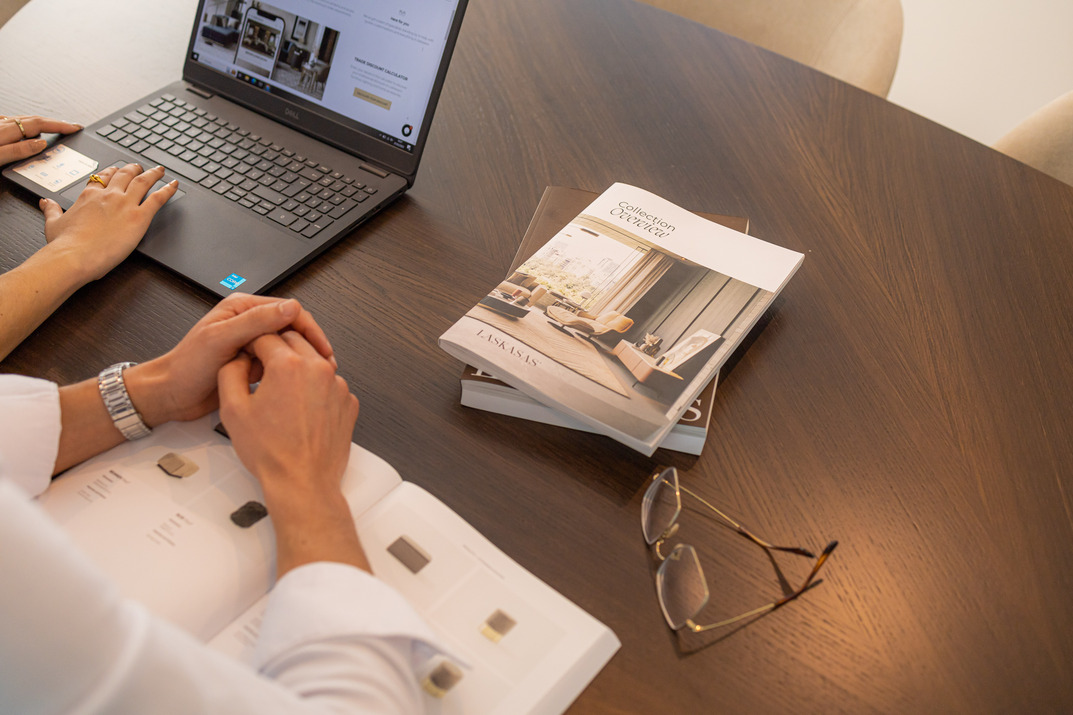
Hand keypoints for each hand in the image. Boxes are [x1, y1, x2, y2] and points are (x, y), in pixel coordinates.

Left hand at [0, 114, 80, 164]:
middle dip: (56, 123)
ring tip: (56, 127)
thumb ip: (18, 150)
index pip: (39, 125)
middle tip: (72, 127)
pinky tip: (28, 129)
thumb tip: (41, 143)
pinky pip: (15, 123)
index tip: (75, 128)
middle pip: (34, 120)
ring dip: (43, 123)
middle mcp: (2, 125)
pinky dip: (28, 124)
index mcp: (5, 131)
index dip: (59, 126)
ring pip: (25, 120)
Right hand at [39, 164, 177, 282]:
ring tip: (160, 170)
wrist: (74, 256)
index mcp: (89, 195)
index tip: (117, 171)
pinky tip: (174, 185)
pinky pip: (158, 198)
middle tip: (140, 167)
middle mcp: (108, 195)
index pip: (103, 178)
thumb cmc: (64, 244)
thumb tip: (46, 202)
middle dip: (133, 169)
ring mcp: (125, 204)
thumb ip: (52, 210)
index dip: (112, 173)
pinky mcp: (139, 217)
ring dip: (153, 174)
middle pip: (125, 175)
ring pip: (143, 181)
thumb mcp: (53, 223)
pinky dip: (168, 190)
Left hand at [126, 293, 335, 426]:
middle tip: (323, 365)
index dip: (307, 329)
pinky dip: (284, 375)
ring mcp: (250, 344)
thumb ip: (256, 322)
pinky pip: (276, 366)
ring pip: (286, 349)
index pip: (287, 310)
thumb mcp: (221, 339)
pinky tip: (289, 385)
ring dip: (297, 362)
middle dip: (308, 347)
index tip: (321, 348)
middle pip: (291, 329)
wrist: (170, 395)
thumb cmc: (186, 367)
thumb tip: (289, 308)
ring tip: (309, 377)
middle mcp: (247, 324)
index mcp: (241, 309)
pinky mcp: (251, 364)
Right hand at [218, 331, 358, 490]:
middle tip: (262, 367)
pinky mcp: (348, 402)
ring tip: (282, 391)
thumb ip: (230, 373)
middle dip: (276, 348)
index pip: (266, 334)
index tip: (248, 353)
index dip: (252, 342)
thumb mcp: (233, 410)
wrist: (302, 482)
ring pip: (314, 360)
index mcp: (289, 366)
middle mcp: (317, 370)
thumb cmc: (272, 453)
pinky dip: (315, 387)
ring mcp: (337, 386)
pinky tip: (301, 407)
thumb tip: (235, 359)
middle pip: (294, 340)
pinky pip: (329, 383)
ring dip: (298, 367)